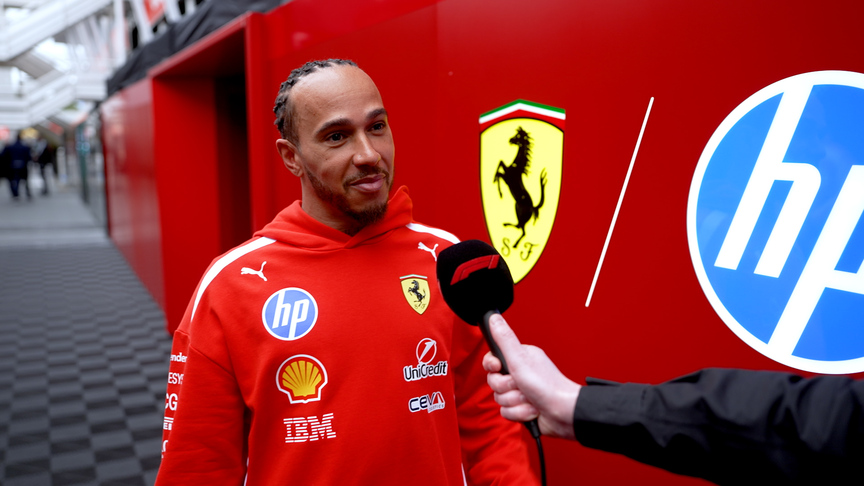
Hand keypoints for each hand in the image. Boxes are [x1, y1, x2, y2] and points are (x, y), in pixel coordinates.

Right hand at [483, 314, 579, 439]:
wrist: (563, 413)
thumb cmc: (547, 385)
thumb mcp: (520, 359)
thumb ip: (504, 339)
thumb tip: (494, 318)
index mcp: (520, 358)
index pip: (492, 360)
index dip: (492, 366)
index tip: (498, 367)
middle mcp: (520, 373)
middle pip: (494, 381)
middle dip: (506, 387)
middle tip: (520, 385)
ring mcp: (521, 391)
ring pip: (499, 398)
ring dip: (515, 402)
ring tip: (530, 398)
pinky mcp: (522, 408)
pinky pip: (506, 412)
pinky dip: (519, 413)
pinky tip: (532, 409)